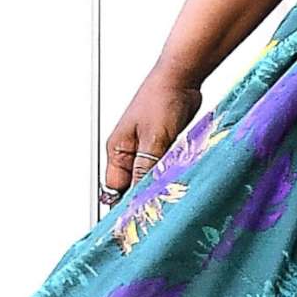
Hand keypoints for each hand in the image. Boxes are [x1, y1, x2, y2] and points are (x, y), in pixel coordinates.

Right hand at [101, 64, 204, 204]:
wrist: (181, 79)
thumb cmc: (161, 99)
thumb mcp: (154, 138)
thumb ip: (146, 168)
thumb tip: (140, 194)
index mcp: (117, 150)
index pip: (115, 187)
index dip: (125, 203)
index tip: (137, 218)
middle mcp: (129, 152)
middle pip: (132, 185)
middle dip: (145, 196)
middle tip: (159, 209)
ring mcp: (146, 149)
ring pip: (149, 178)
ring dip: (160, 185)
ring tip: (171, 194)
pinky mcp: (163, 147)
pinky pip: (163, 168)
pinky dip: (170, 174)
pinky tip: (179, 179)